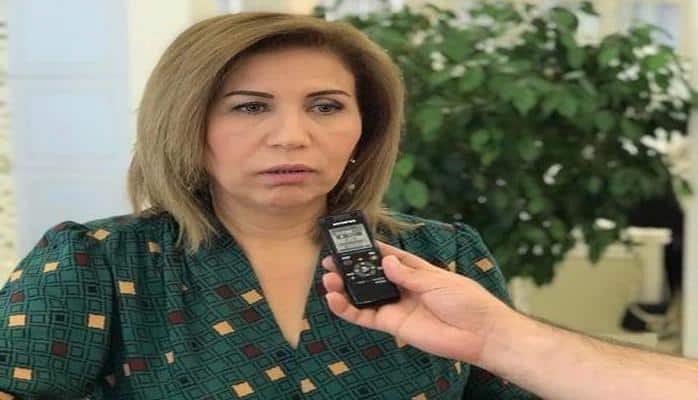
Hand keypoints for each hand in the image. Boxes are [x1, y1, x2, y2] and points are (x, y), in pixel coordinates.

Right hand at [321, 241, 514, 364]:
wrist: (479, 333)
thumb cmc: (466, 301)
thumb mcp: (437, 280)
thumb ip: (408, 274)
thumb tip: (385, 261)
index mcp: (416, 271)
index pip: (388, 256)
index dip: (370, 249)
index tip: (351, 241)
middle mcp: (402, 287)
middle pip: (370, 276)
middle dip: (350, 268)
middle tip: (330, 260)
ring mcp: (395, 306)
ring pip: (362, 295)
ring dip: (344, 288)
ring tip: (328, 279)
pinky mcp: (392, 324)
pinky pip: (364, 316)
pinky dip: (347, 310)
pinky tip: (334, 300)